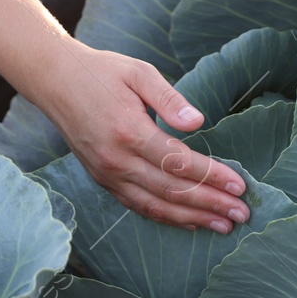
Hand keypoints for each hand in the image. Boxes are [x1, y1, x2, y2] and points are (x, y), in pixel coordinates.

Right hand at [40, 42, 250, 232]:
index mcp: (129, 131)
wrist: (55, 81)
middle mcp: (116, 160)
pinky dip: (165, 217)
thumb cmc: (102, 72)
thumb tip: (198, 122)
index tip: (240, 186)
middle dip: (210, 204)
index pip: (179, 162)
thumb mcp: (138, 73)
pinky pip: (137, 206)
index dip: (211, 176)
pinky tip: (190, 222)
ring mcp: (107, 174)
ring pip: (155, 205)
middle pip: (171, 190)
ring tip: (224, 226)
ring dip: (192, 218)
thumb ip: (169, 98)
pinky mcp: (102, 179)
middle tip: (242, 213)